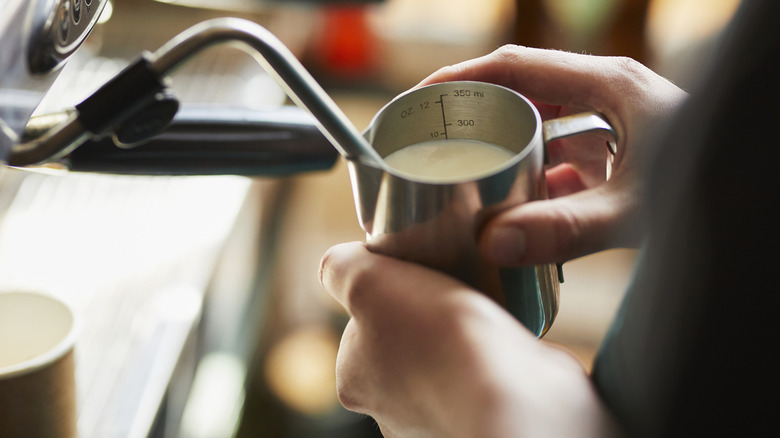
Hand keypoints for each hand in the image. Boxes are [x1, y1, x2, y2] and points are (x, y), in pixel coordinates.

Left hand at [320, 242, 621, 437]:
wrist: (517, 394)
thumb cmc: (438, 338)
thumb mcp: (365, 281)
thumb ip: (340, 268)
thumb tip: (340, 261)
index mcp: (355, 380)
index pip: (361, 324)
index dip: (386, 292)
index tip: (413, 275)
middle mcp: (391, 410)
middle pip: (405, 340)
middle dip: (426, 314)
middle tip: (451, 287)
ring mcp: (440, 418)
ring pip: (447, 358)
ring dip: (464, 335)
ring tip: (485, 311)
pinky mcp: (486, 414)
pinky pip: (486, 374)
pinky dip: (496, 355)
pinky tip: (506, 340)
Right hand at [418, 45, 687, 264]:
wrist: (756, 195)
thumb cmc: (710, 184)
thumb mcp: (636, 208)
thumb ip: (566, 228)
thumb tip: (492, 242)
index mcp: (607, 85)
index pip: (514, 67)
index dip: (460, 79)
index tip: (417, 101)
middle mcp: (607, 95)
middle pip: (521, 92)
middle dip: (475, 116)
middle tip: (430, 142)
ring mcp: (613, 123)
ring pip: (541, 126)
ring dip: (505, 148)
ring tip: (464, 173)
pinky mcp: (618, 151)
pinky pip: (563, 155)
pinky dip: (537, 177)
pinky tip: (521, 205)